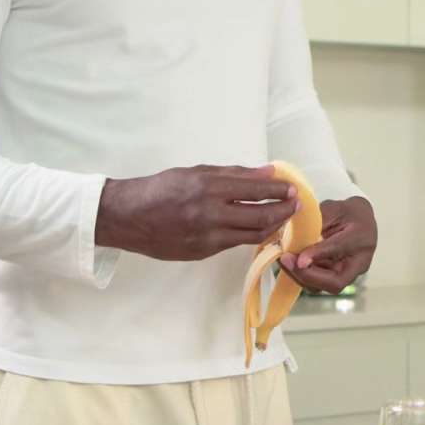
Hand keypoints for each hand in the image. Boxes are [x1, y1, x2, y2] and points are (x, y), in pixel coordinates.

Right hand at [94, 165, 298, 261]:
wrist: (128, 217)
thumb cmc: (161, 188)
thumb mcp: (196, 172)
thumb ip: (233, 174)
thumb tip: (267, 172)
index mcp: (209, 188)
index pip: (256, 189)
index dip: (279, 190)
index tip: (292, 188)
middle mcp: (211, 214)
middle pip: (261, 216)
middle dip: (284, 210)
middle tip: (296, 205)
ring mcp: (207, 237)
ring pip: (252, 235)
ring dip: (273, 226)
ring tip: (283, 217)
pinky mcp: (203, 253)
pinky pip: (235, 243)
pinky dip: (251, 235)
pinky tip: (258, 227)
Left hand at [280, 196, 377, 293]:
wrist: (359, 220)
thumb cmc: (348, 212)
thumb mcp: (335, 209)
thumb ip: (319, 221)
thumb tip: (296, 235)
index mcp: (361, 241)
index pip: (340, 250)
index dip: (320, 254)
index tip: (300, 257)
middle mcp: (356, 264)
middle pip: (334, 282)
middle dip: (307, 274)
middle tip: (286, 259)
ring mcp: (345, 274)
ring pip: (322, 286)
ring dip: (299, 276)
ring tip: (284, 259)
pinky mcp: (332, 277)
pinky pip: (315, 282)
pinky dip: (299, 273)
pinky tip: (287, 261)